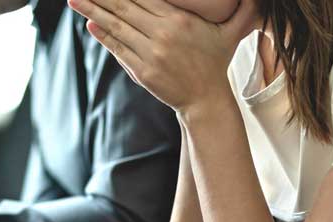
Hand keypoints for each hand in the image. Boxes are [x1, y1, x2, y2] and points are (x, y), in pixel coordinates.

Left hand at [69, 0, 257, 114]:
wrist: (206, 101)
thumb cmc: (216, 62)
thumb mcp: (231, 32)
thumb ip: (243, 9)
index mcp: (180, 19)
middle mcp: (163, 34)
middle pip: (125, 5)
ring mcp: (151, 54)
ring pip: (116, 26)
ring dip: (93, 10)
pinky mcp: (142, 71)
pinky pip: (118, 49)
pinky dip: (103, 35)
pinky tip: (90, 22)